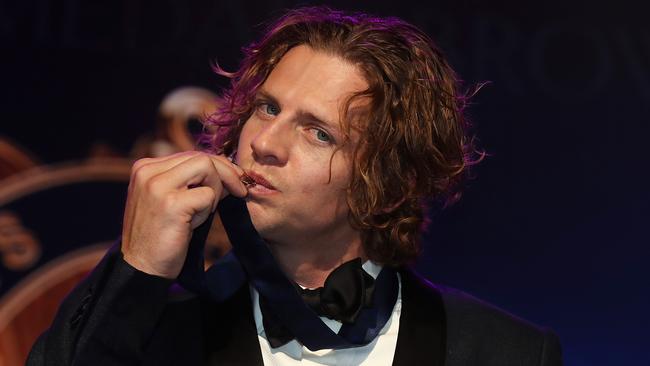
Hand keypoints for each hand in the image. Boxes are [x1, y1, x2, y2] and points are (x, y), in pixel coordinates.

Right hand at [121, 151, 247, 278]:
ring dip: (214, 192)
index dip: (218, 166)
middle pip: (201, 157)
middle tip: (238, 192)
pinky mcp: (170, 203)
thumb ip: (193, 182)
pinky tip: (192, 225)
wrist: (142, 268)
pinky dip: (207, 211)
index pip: (191, 154)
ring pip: (207, 168)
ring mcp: (157, 186)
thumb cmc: (161, 236)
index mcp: (145, 167)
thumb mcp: (173, 200)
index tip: (234, 181)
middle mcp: (147, 171)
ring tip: (200, 214)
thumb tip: (230, 171)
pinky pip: (207, 195)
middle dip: (226, 174)